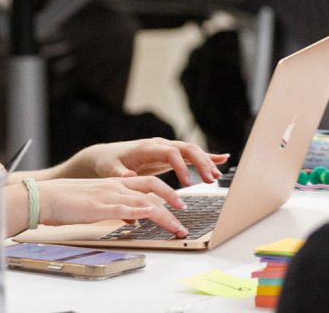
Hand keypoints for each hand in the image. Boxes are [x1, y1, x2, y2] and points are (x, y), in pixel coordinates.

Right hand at [35, 176, 191, 237]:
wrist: (43, 197)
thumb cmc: (65, 202)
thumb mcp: (95, 204)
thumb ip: (116, 209)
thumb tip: (133, 220)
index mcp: (113, 184)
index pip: (146, 184)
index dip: (166, 192)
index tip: (178, 205)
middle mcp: (114, 187)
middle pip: (151, 187)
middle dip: (173, 199)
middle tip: (185, 213)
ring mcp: (108, 196)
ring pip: (144, 201)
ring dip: (165, 214)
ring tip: (178, 228)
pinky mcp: (99, 207)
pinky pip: (125, 209)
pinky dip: (142, 213)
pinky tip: (154, 217)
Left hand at [62, 138, 228, 186]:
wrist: (106, 156)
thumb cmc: (108, 163)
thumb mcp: (110, 170)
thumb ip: (119, 174)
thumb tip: (129, 176)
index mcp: (147, 148)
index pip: (171, 152)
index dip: (181, 167)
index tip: (188, 184)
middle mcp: (159, 145)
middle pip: (186, 148)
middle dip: (200, 163)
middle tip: (210, 180)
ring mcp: (165, 149)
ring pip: (191, 151)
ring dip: (205, 162)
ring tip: (216, 177)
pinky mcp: (169, 155)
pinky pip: (190, 155)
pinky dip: (206, 156)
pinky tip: (222, 159)